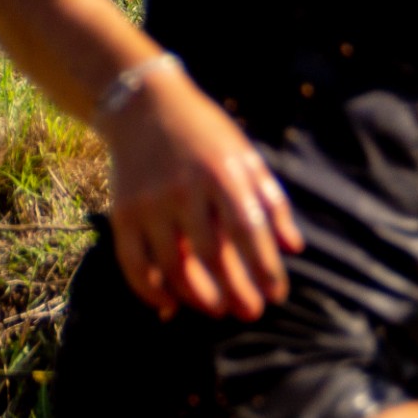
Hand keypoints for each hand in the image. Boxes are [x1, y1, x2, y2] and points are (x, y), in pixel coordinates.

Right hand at [99, 68, 304, 320]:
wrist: (144, 105)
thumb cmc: (205, 133)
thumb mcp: (245, 156)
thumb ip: (271, 201)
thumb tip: (294, 248)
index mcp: (221, 173)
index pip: (248, 231)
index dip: (265, 269)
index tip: (276, 294)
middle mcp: (183, 189)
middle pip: (212, 256)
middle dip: (236, 292)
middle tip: (250, 312)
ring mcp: (149, 203)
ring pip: (173, 267)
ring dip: (198, 298)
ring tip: (217, 309)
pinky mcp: (122, 213)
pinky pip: (134, 264)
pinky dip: (150, 291)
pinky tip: (169, 304)